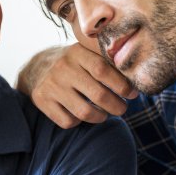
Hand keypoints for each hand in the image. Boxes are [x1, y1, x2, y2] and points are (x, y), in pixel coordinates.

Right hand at [17, 43, 136, 128]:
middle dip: (117, 106)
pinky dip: (79, 122)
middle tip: (123, 108)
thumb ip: (108, 60)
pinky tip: (83, 114)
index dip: (122, 85)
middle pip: (98, 94)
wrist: (38, 68)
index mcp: (77, 52)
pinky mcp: (41, 100)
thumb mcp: (87, 53)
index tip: (133, 94)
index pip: (103, 70)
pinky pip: (68, 121)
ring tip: (106, 114)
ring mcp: (51, 85)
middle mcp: (62, 68)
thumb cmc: (75, 63)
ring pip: (84, 112)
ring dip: (101, 117)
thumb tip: (137, 75)